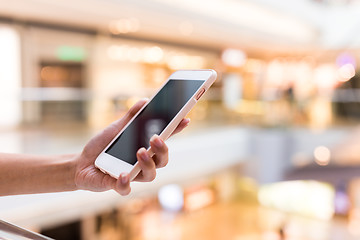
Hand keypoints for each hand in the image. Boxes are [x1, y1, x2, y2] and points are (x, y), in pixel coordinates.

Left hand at [73, 99, 188, 195]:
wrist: (81, 163)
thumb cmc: (103, 146)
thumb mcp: (116, 128)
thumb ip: (131, 117)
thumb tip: (145, 101)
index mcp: (145, 147)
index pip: (164, 139)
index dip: (176, 130)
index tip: (184, 119)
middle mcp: (143, 163)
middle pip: (163, 160)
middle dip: (163, 149)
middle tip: (154, 138)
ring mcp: (132, 175)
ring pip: (150, 175)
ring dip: (148, 164)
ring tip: (139, 152)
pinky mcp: (118, 186)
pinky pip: (126, 188)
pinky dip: (125, 182)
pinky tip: (122, 174)